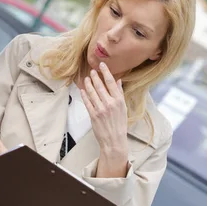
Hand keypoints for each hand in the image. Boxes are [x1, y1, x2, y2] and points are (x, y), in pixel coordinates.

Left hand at [80, 62, 128, 176]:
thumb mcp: (124, 108)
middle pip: (100, 86)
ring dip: (88, 84)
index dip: (106, 72)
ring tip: (86, 78)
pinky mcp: (93, 115)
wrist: (114, 140)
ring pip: (92, 92)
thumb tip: (118, 81)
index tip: (102, 65)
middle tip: (92, 70)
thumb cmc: (120, 124)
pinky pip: (87, 102)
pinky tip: (82, 90)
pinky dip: (84, 95)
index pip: (111, 82)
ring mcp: (100, 109)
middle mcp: (110, 104)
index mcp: (119, 101)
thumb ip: (120, 93)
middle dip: (95, 76)